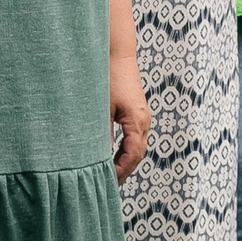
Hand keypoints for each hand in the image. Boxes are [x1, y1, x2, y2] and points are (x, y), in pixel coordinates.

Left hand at [110, 53, 150, 180]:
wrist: (117, 54)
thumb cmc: (109, 77)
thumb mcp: (102, 108)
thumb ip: (101, 134)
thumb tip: (97, 158)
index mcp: (137, 121)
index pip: (133, 155)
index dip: (121, 171)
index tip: (109, 184)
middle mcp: (144, 121)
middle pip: (138, 153)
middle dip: (125, 170)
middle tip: (111, 186)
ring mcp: (142, 116)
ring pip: (138, 146)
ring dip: (126, 161)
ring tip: (112, 175)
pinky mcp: (136, 111)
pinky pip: (135, 137)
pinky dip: (126, 150)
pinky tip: (115, 155)